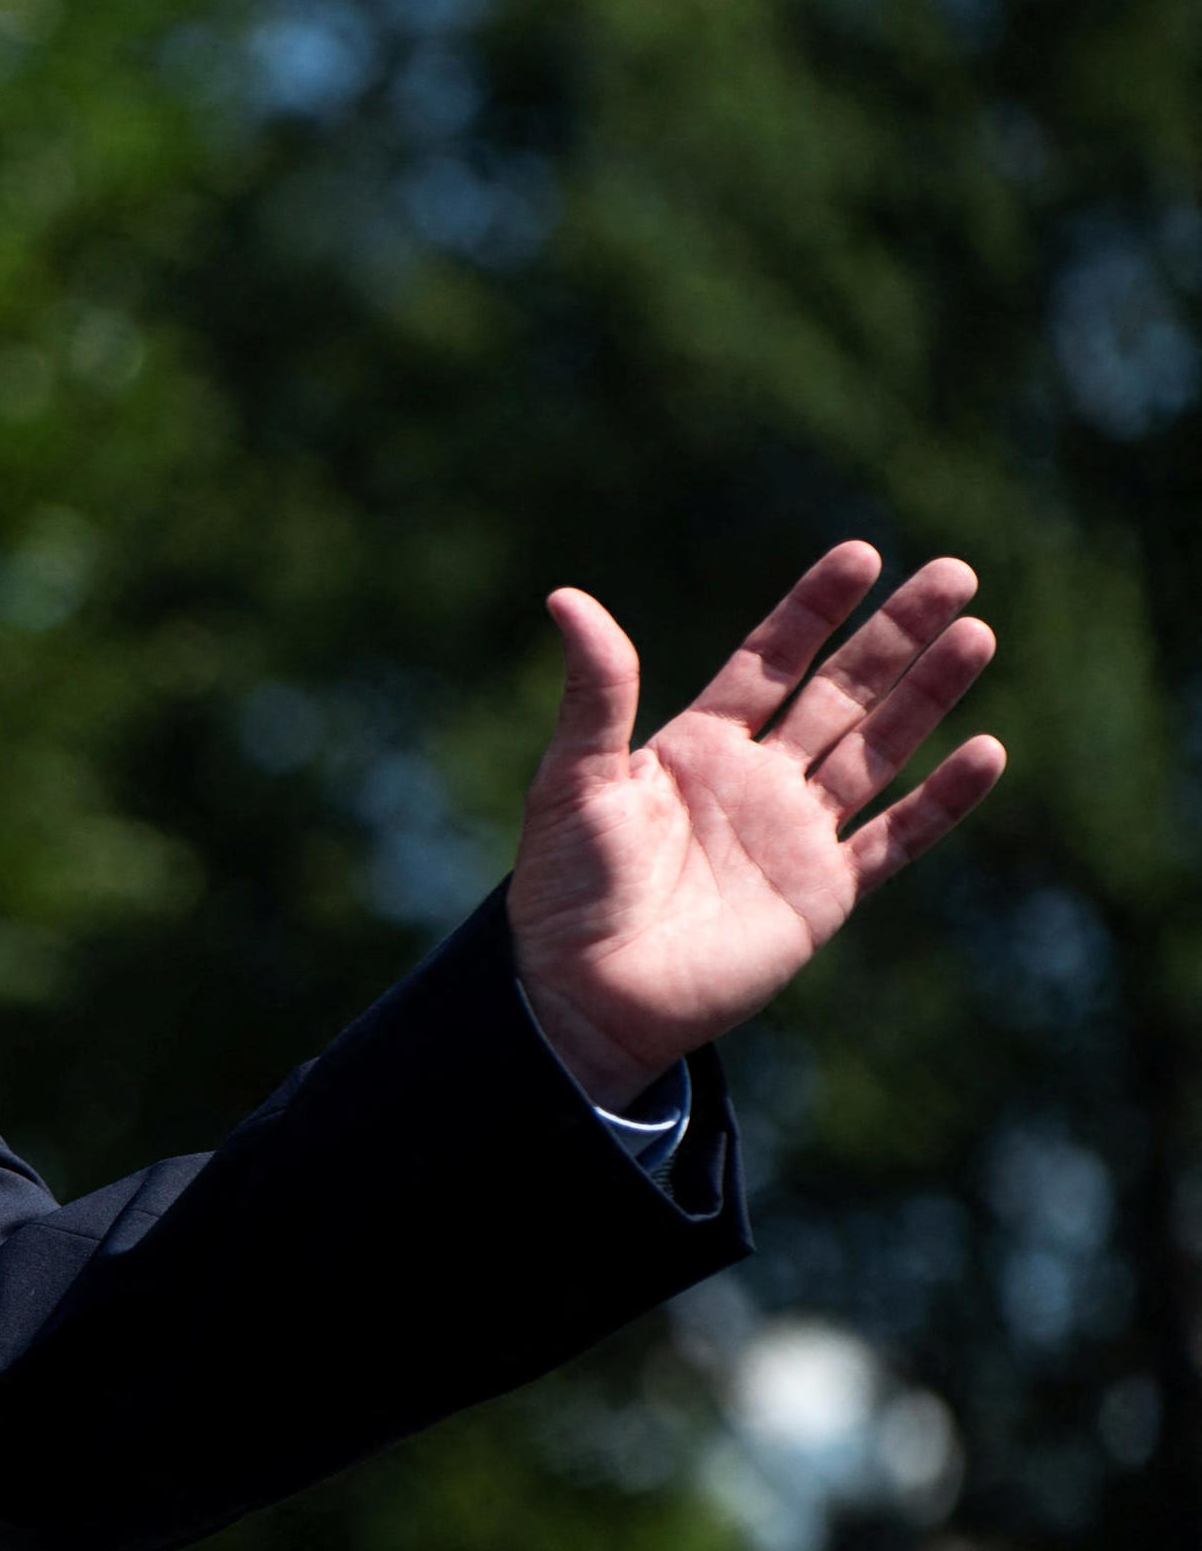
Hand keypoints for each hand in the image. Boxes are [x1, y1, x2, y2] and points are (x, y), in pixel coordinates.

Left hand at [510, 543, 1004, 1106]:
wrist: (583, 995)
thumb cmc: (563, 889)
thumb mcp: (573, 781)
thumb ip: (595, 693)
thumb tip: (566, 596)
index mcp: (696, 747)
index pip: (769, 661)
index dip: (813, 610)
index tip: (861, 554)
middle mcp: (754, 782)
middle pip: (840, 693)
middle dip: (895, 636)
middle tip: (954, 572)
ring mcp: (793, 836)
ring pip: (877, 751)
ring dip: (928, 696)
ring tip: (977, 634)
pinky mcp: (821, 894)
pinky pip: (894, 839)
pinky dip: (941, 800)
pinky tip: (986, 752)